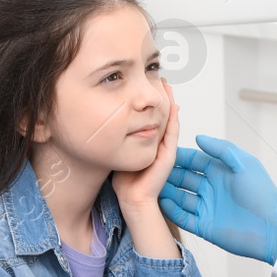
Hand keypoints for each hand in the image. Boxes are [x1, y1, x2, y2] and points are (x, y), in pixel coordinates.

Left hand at [112, 80, 178, 210]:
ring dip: (170, 103)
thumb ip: (115, 138)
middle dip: (162, 96)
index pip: (151, 116)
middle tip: (160, 77)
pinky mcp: (168, 155)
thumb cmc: (124, 181)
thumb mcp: (117, 151)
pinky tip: (173, 107)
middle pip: (163, 114)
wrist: (132, 198)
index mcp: (148, 142)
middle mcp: (159, 143)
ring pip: (170, 120)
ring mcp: (165, 149)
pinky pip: (173, 133)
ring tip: (168, 86)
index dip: (151, 100)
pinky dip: (174, 120)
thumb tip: (101, 122)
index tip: (147, 83)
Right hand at [159, 135, 276, 263]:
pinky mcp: (204, 226)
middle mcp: (211, 188)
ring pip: (180, 197)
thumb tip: (198, 137)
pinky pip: (182, 217)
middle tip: (148, 169)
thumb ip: (221, 149)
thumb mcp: (244, 164)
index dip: (177, 156)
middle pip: (183, 178)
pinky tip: (160, 203)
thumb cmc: (263, 194)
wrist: (273, 229)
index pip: (193, 160)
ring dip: (165, 191)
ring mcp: (207, 207)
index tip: (160, 150)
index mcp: (220, 172)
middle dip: (166, 173)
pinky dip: (171, 210)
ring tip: (149, 185)